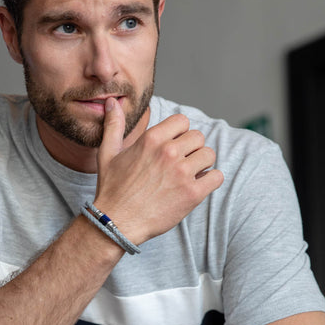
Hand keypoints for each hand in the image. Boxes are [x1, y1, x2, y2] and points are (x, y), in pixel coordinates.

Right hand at [95, 98, 223, 244]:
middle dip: (192, 149)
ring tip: (190, 175)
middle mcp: (168, 152)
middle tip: (181, 163)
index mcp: (152, 139)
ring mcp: (182, 173)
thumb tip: (112, 102)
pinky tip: (198, 186)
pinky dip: (211, 180)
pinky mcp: (192, 194)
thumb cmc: (111, 188)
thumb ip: (114, 125)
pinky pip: (216, 177)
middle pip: (198, 137)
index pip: (183, 121)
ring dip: (202, 164)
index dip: (180, 133)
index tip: (174, 146)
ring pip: (209, 155)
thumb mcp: (108, 153)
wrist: (116, 222)